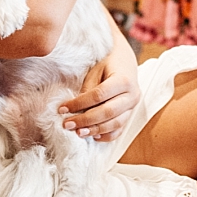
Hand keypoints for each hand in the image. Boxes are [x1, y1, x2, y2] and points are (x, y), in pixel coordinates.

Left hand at [58, 21, 140, 141]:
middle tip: (68, 124)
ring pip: (115, 124)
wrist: (125, 60)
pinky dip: (106, 135)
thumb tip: (75, 109)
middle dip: (86, 120)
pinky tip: (93, 136)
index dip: (79, 103)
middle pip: (108, 112)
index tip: (63, 108)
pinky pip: (119, 130)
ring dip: (95, 130)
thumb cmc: (107, 63)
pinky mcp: (130, 115)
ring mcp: (133, 107)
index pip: (99, 95)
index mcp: (124, 80)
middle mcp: (132, 95)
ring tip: (78, 132)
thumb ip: (88, 90)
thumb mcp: (96, 70)